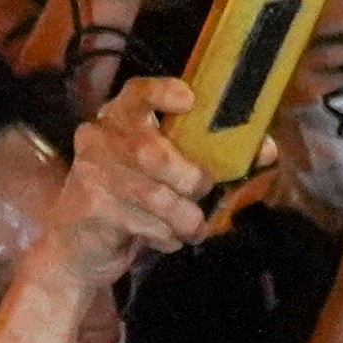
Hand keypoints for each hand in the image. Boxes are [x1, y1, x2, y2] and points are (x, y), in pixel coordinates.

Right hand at [39, 81, 216, 294]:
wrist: (77, 249)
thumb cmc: (133, 202)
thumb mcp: (166, 175)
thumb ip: (208, 158)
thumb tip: (265, 150)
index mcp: (120, 119)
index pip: (137, 93)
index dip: (162, 93)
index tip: (189, 100)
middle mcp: (100, 139)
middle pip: (153, 153)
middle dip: (190, 179)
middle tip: (200, 193)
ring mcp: (92, 173)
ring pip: (157, 196)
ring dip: (185, 219)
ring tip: (187, 227)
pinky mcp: (91, 209)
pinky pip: (146, 224)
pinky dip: (166, 237)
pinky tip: (160, 238)